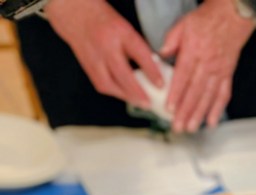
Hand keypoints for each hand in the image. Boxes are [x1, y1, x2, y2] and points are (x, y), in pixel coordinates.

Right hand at [46, 0, 162, 107]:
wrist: (74, 11)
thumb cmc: (104, 20)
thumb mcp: (125, 27)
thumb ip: (137, 46)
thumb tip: (154, 68)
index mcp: (120, 31)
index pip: (139, 53)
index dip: (151, 71)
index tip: (161, 84)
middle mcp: (106, 44)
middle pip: (123, 74)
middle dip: (137, 92)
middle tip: (149, 103)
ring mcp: (94, 56)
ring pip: (110, 83)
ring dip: (125, 96)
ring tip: (139, 103)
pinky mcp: (87, 65)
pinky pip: (101, 84)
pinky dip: (114, 92)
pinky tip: (123, 96)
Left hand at [160, 0, 255, 133]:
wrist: (231, 17)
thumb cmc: (206, 21)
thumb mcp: (183, 24)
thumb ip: (170, 41)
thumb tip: (159, 56)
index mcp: (194, 51)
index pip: (183, 76)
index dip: (176, 94)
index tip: (170, 108)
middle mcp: (207, 64)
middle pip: (195, 92)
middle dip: (186, 111)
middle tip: (177, 126)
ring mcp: (219, 72)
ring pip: (208, 97)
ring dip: (199, 115)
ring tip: (191, 128)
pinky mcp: (227, 75)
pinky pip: (223, 95)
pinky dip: (217, 110)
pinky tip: (211, 122)